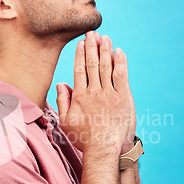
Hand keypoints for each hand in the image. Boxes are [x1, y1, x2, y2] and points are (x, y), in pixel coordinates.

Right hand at [56, 31, 130, 154]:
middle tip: (92, 33)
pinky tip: (119, 52)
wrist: (104, 150)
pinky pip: (121, 76)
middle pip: (93, 64)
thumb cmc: (84, 138)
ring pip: (107, 66)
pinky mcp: (123, 98)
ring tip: (105, 37)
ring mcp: (109, 94)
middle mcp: (94, 92)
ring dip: (105, 50)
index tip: (82, 43)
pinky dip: (120, 63)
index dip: (81, 54)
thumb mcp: (66, 122)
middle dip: (92, 46)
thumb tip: (61, 85)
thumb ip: (62, 102)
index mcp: (79, 96)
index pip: (79, 69)